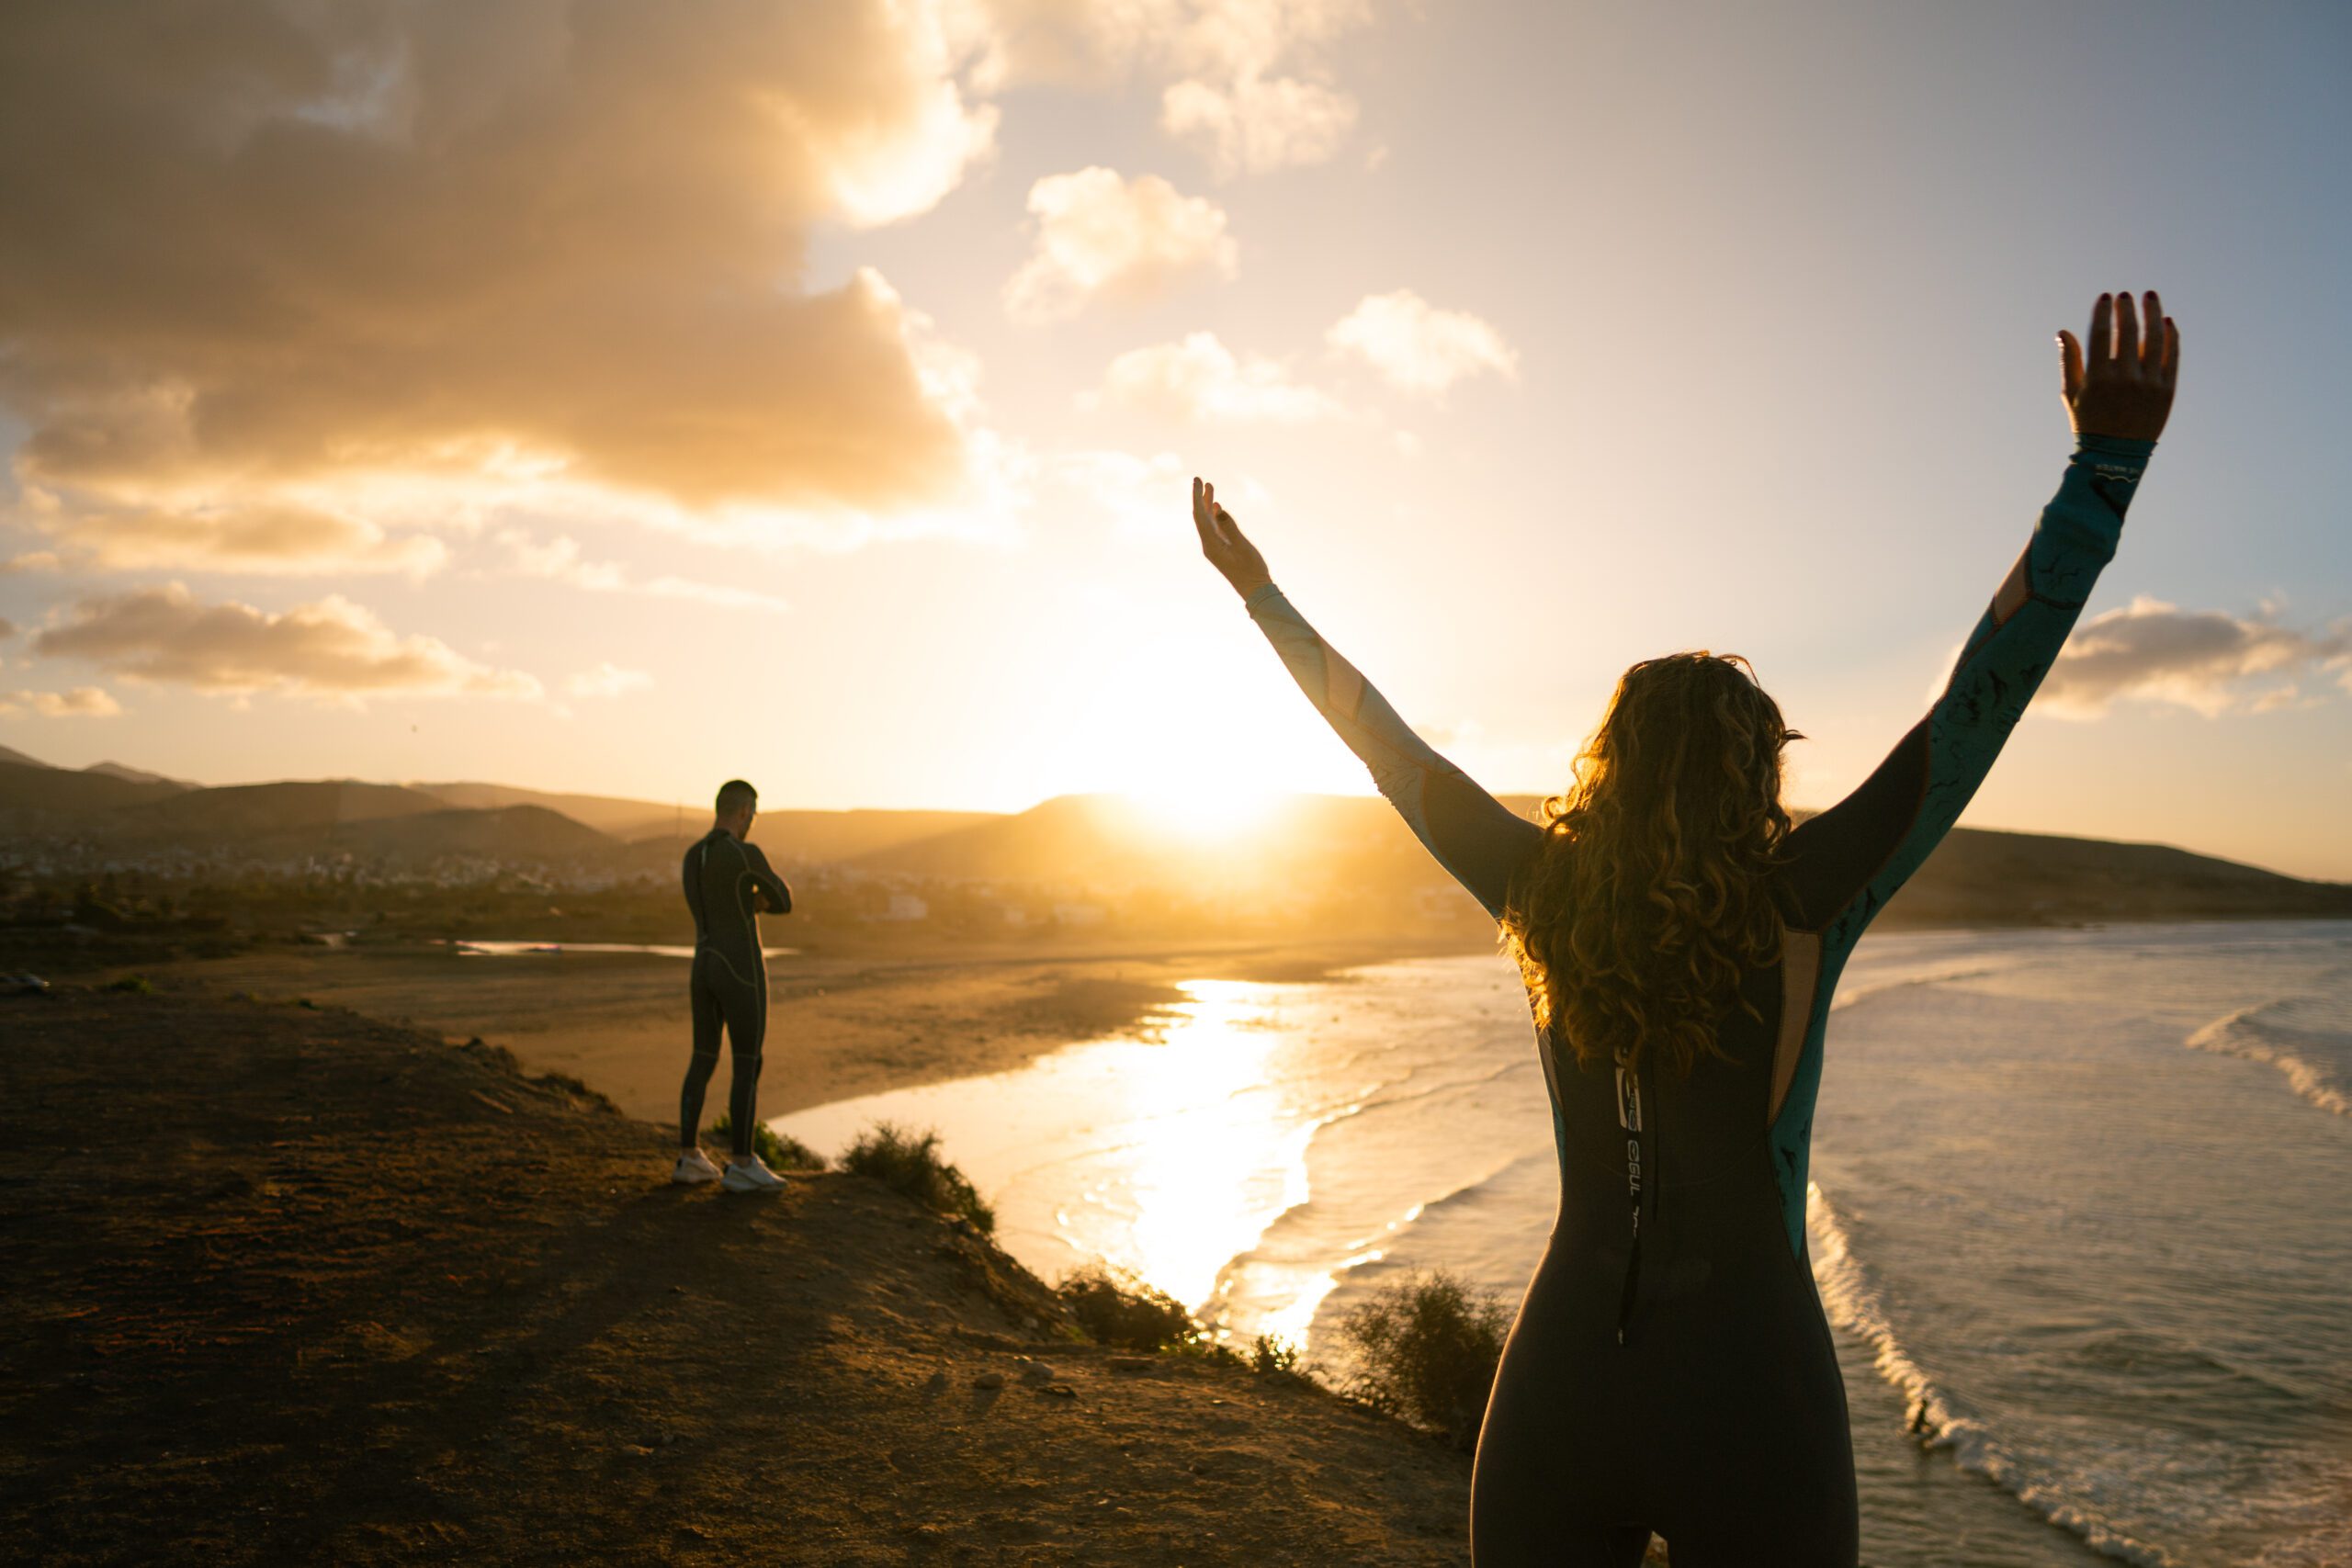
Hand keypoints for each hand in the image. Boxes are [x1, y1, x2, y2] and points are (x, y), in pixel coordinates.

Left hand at [1191, 475, 1270, 597]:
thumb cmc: (1251, 570)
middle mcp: (1209, 545)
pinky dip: (1214, 515)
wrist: (1255, 590)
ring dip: (1208, 504)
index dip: (1198, 497)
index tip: (1197, 480)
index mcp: (1210, 545)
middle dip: (1200, 497)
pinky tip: (1217, 507)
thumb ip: (1230, 527)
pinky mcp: (1221, 549)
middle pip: (1200, 517)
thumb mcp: (1242, 546)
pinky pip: (1214, 528)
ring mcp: (1214, 548)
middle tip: (1200, 479)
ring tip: (1210, 487)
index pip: (1200, 516)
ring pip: (1207, 522)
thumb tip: (1218, 509)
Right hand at [2058, 291, 2178, 442]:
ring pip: (2154, 338)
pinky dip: (2171, 336)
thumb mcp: (2071, 394)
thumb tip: (2063, 331)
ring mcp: (2148, 384)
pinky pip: (2171, 355)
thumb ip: (2069, 361)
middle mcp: (2124, 379)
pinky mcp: (2167, 390)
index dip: (2103, 312)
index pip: (2100, 334)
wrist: (2116, 455)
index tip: (2105, 297)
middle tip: (2125, 295)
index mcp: (2097, 378)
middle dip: (2127, 308)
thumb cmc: (2089, 422)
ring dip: (2153, 314)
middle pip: (2128, 331)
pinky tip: (2166, 321)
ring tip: (2150, 297)